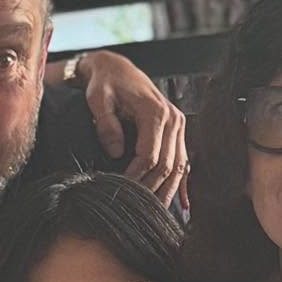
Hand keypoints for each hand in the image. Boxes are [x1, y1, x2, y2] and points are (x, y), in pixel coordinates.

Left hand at [72, 51, 186, 202]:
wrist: (116, 68)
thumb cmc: (105, 83)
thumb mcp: (98, 99)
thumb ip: (106, 124)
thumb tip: (115, 152)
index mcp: (155, 112)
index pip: (150, 155)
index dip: (136, 177)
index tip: (121, 190)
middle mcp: (173, 118)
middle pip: (168, 164)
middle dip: (152, 188)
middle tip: (137, 208)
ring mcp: (178, 124)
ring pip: (180, 166)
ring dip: (169, 190)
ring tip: (157, 212)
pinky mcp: (176, 129)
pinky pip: (183, 160)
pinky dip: (182, 182)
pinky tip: (182, 203)